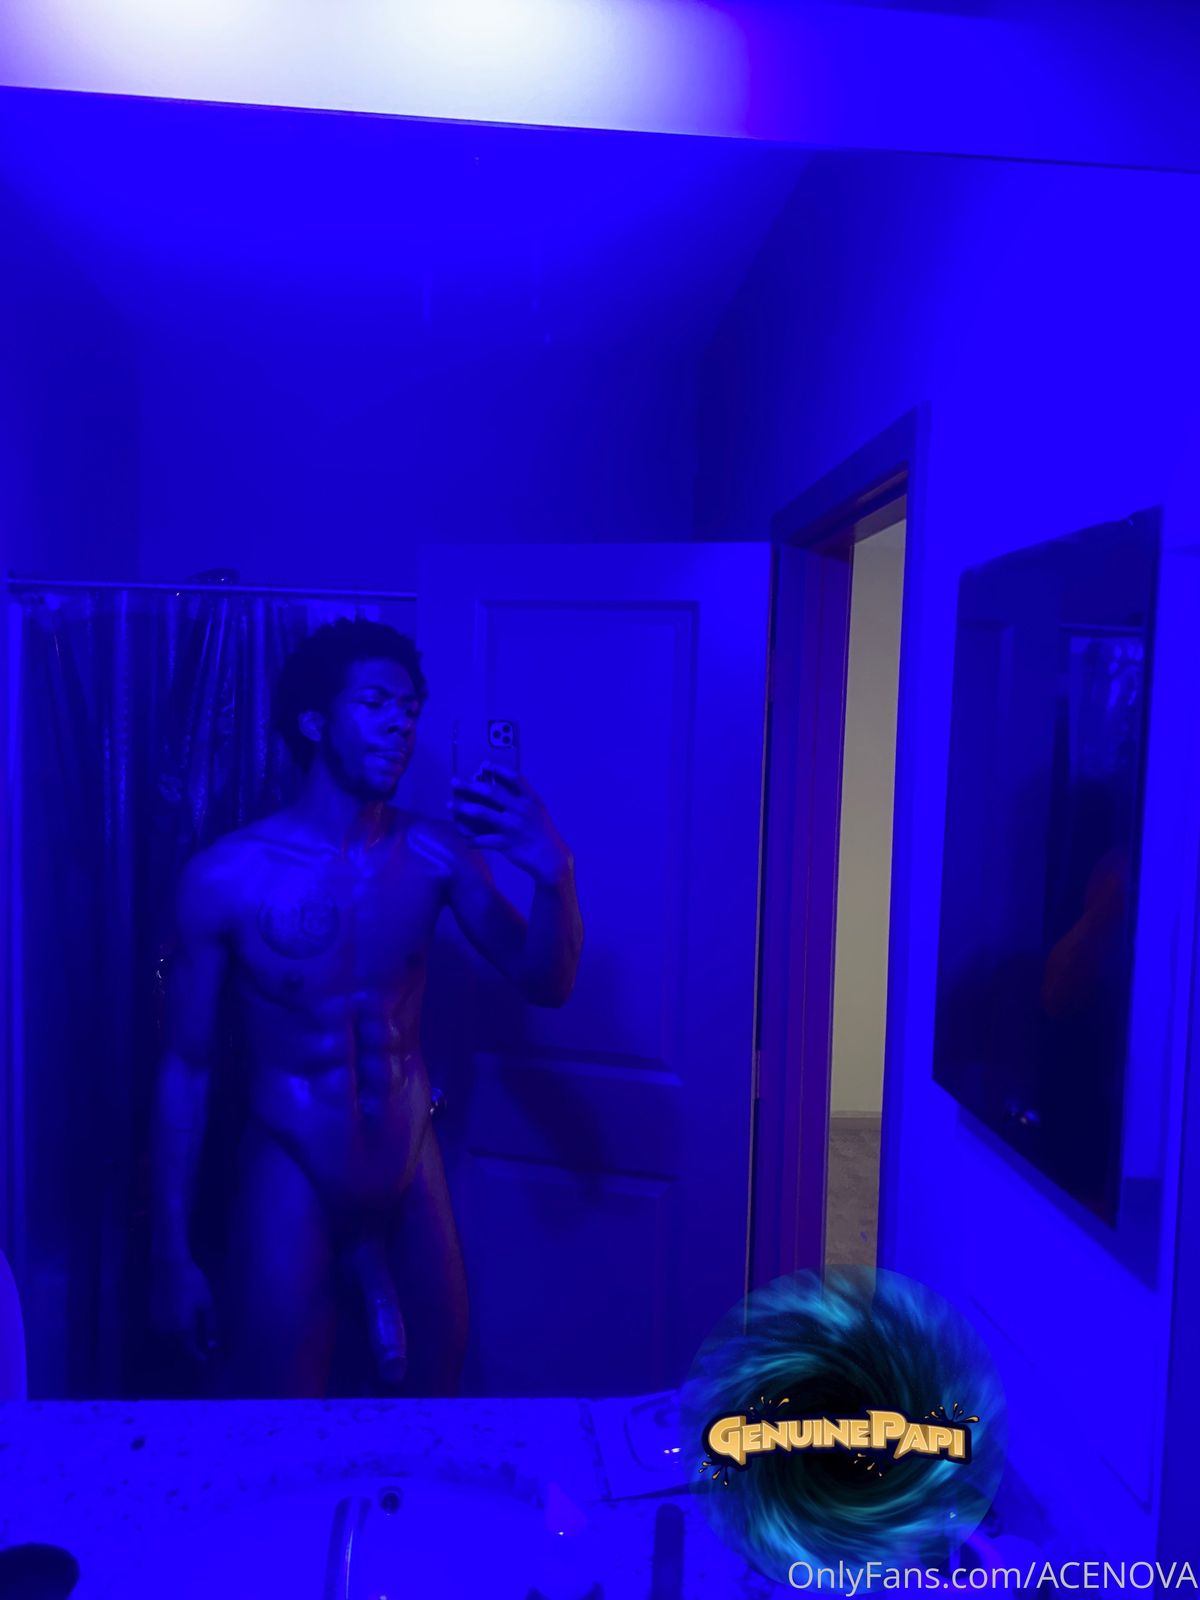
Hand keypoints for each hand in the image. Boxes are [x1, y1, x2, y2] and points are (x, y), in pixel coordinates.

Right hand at [151, 1256, 217, 1361]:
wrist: (169, 1266)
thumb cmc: (192, 1283)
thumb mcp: (207, 1304)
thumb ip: (211, 1327)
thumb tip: (214, 1346)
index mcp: (182, 1330)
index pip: (190, 1352)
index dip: (198, 1356)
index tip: (206, 1357)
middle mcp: (166, 1332)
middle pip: (178, 1348)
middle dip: (189, 1349)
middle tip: (200, 1345)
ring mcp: (156, 1325)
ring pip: (168, 1341)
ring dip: (178, 1342)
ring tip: (190, 1336)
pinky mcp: (150, 1316)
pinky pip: (161, 1332)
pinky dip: (170, 1333)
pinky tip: (177, 1325)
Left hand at [448, 766, 571, 883]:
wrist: (551, 856)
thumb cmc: (540, 831)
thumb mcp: (536, 809)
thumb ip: (520, 796)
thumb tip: (500, 779)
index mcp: (530, 799)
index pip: (514, 778)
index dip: (498, 769)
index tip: (484, 764)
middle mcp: (521, 810)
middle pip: (491, 793)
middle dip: (469, 786)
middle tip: (453, 781)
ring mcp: (512, 827)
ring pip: (482, 814)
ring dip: (463, 809)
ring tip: (450, 806)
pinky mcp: (506, 843)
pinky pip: (483, 840)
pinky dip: (471, 839)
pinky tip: (465, 838)